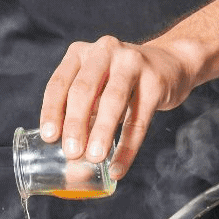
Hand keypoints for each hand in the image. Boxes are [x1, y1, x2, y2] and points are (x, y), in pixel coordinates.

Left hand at [38, 35, 195, 179]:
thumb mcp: (96, 86)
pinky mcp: (155, 81)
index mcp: (80, 53)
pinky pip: (139, 119)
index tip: (49, 137)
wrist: (169, 64)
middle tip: (71, 152)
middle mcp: (104, 52)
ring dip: (101, 132)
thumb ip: (82, 114)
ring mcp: (131, 63)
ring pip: (113, 100)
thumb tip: (69, 157)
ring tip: (94, 158)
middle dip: (75, 123)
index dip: (52, 111)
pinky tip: (118, 166)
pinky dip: (127, 147)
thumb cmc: (121, 82)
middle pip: (84, 89)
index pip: (59, 83)